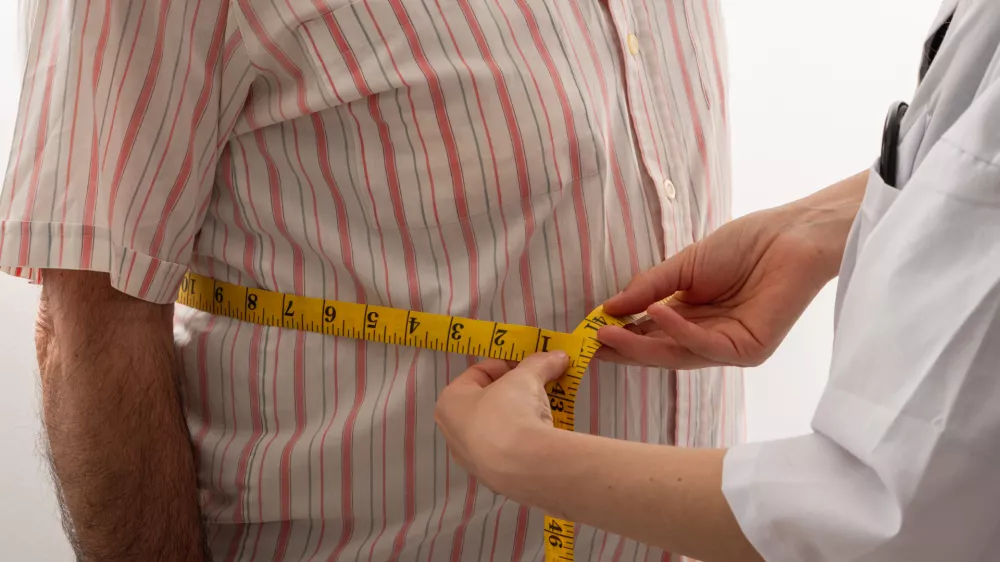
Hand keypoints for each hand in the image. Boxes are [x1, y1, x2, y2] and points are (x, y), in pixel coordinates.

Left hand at [434, 352, 568, 492]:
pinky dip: (525, 440)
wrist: (526, 466)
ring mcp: (473, 460)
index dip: (506, 364)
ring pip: (498, 428)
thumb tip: (559, 355)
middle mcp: (454, 433)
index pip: (478, 373)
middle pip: (488, 401)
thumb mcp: (526, 377)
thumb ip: (540, 364)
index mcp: (449, 403)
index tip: (530, 364)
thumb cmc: (510, 412)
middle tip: (539, 384)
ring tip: (545, 408)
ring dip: (520, 415)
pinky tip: (543, 434)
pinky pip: (510, 451)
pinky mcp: (494, 478)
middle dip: (515, 390)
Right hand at [597, 171, 866, 368]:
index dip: (619, 335)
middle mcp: (708, 338)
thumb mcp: (684, 266)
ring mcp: (728, 348)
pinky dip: (679, 331)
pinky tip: (657, 314)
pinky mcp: (748, 350)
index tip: (586, 333)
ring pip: (676, 354)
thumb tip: (609, 307)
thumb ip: (649, 287)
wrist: (792, 235)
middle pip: (658, 351)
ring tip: (607, 333)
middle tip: (588, 344)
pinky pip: (706, 347)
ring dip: (640, 345)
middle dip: (622, 348)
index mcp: (692, 319)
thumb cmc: (745, 244)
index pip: (649, 335)